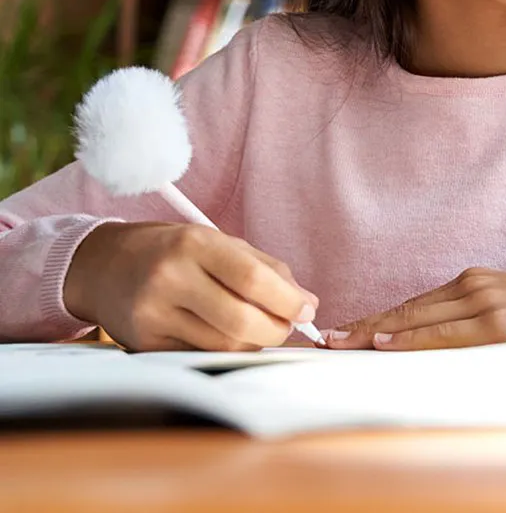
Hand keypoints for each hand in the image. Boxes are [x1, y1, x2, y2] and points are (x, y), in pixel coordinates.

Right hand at [64, 222, 318, 351]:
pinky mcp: (143, 342)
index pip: (252, 279)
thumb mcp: (219, 243)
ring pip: (223, 345)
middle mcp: (170, 278)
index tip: (306, 311)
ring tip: (259, 329)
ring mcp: (153, 313)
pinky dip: (225, 351)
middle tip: (287, 326)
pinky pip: (200, 355)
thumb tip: (308, 303)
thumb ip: (268, 269)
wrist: (104, 266)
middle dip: (276, 330)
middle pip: (240, 321)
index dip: (287, 300)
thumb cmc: (173, 251)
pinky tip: (228, 337)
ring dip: (253, 343)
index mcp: (194, 244)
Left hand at [326, 265, 505, 350]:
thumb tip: (430, 345)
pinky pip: (445, 335)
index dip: (373, 320)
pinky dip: (410, 340)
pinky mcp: (499, 324)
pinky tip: (384, 345)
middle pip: (405, 310)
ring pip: (417, 320)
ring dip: (374, 334)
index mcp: (474, 283)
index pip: (411, 305)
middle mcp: (473, 287)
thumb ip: (473, 319)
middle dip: (362, 327)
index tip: (342, 333)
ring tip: (340, 346)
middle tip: (325, 342)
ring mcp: (485, 304)